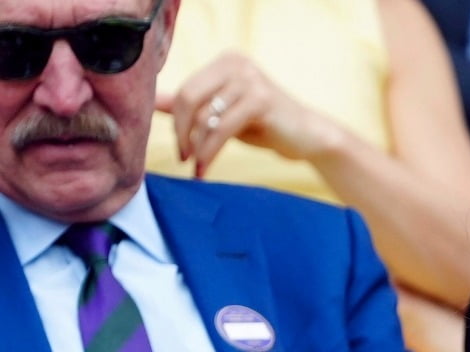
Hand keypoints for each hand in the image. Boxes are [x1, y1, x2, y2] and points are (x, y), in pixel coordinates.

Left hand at [155, 51, 339, 177]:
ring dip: (198, 147)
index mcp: (225, 61)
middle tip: (184, 158)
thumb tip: (155, 102)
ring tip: (198, 168)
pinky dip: (210, 151)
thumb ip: (193, 106)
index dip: (176, 121)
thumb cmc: (267, 125)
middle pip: (189, 98)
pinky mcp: (261, 100)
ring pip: (205, 117)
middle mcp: (236, 64)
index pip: (185, 90)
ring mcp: (249, 79)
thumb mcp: (225, 113)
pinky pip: (223, 128)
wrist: (310, 137)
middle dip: (182, 132)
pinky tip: (206, 167)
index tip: (180, 148)